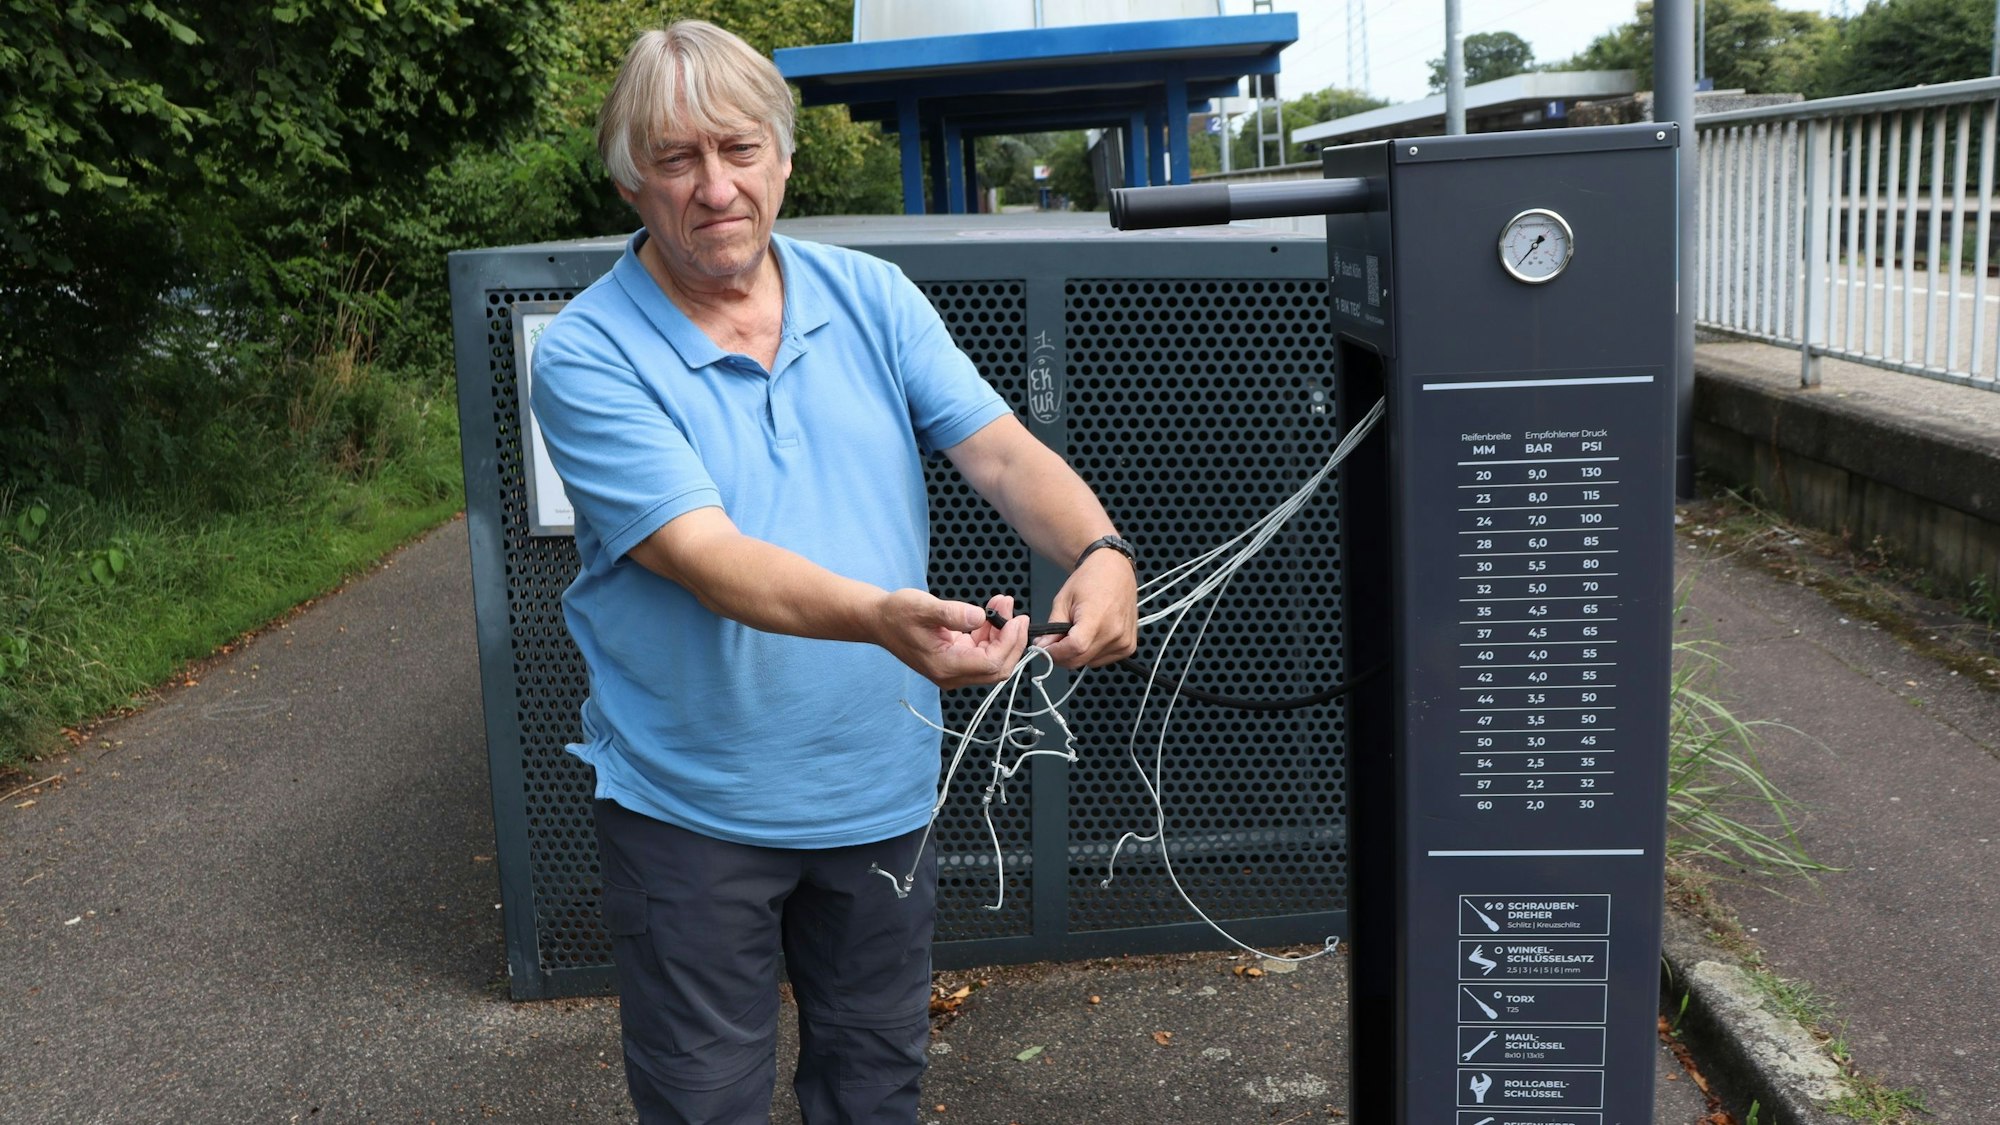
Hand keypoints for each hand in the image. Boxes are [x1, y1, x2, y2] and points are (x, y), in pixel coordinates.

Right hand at [875, 589, 1028, 689]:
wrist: (879, 620)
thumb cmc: (897, 614)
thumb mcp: (923, 607)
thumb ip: (952, 614)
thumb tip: (980, 617)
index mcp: (945, 666)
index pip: (991, 663)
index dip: (1010, 643)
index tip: (1016, 619)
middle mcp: (951, 675)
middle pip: (997, 669)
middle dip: (1011, 640)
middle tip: (1015, 613)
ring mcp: (954, 670)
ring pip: (993, 661)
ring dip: (1003, 634)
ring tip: (1001, 604)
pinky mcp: (955, 661)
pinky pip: (983, 653)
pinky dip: (992, 634)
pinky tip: (990, 614)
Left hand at [1036, 551, 1138, 668]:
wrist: (1115, 571)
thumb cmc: (1090, 580)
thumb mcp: (1063, 600)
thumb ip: (1053, 628)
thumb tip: (1043, 648)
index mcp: (1098, 619)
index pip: (1074, 649)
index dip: (1055, 652)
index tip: (1044, 649)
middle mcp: (1115, 633)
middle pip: (1080, 660)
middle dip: (1062, 656)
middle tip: (1054, 643)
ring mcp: (1124, 642)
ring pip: (1089, 662)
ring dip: (1077, 654)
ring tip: (1076, 633)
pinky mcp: (1128, 646)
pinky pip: (1102, 660)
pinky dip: (1091, 653)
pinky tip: (1091, 635)